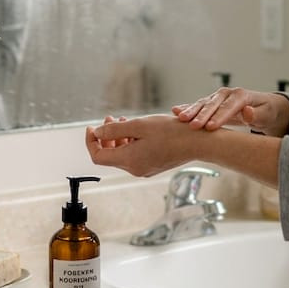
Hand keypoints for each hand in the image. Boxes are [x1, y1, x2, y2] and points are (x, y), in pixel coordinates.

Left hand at [85, 114, 203, 176]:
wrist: (197, 143)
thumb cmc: (172, 133)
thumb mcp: (139, 125)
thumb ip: (115, 130)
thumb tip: (97, 133)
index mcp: (129, 160)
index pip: (98, 156)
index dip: (91, 142)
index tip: (91, 128)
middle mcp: (135, 169)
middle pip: (109, 156)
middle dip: (105, 137)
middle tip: (110, 118)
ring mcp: (144, 169)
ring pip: (122, 155)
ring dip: (118, 138)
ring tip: (123, 121)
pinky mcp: (152, 166)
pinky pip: (133, 156)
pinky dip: (129, 143)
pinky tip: (136, 130)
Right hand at [172, 87, 288, 133]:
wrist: (264, 108)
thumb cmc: (267, 112)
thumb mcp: (267, 114)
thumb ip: (258, 114)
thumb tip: (248, 112)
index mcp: (241, 96)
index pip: (229, 106)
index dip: (219, 117)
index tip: (210, 127)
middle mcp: (227, 94)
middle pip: (212, 104)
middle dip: (202, 114)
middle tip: (192, 125)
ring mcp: (217, 98)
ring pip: (202, 104)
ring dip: (191, 111)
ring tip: (180, 118)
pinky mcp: (211, 104)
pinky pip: (198, 106)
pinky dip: (187, 108)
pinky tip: (175, 111)